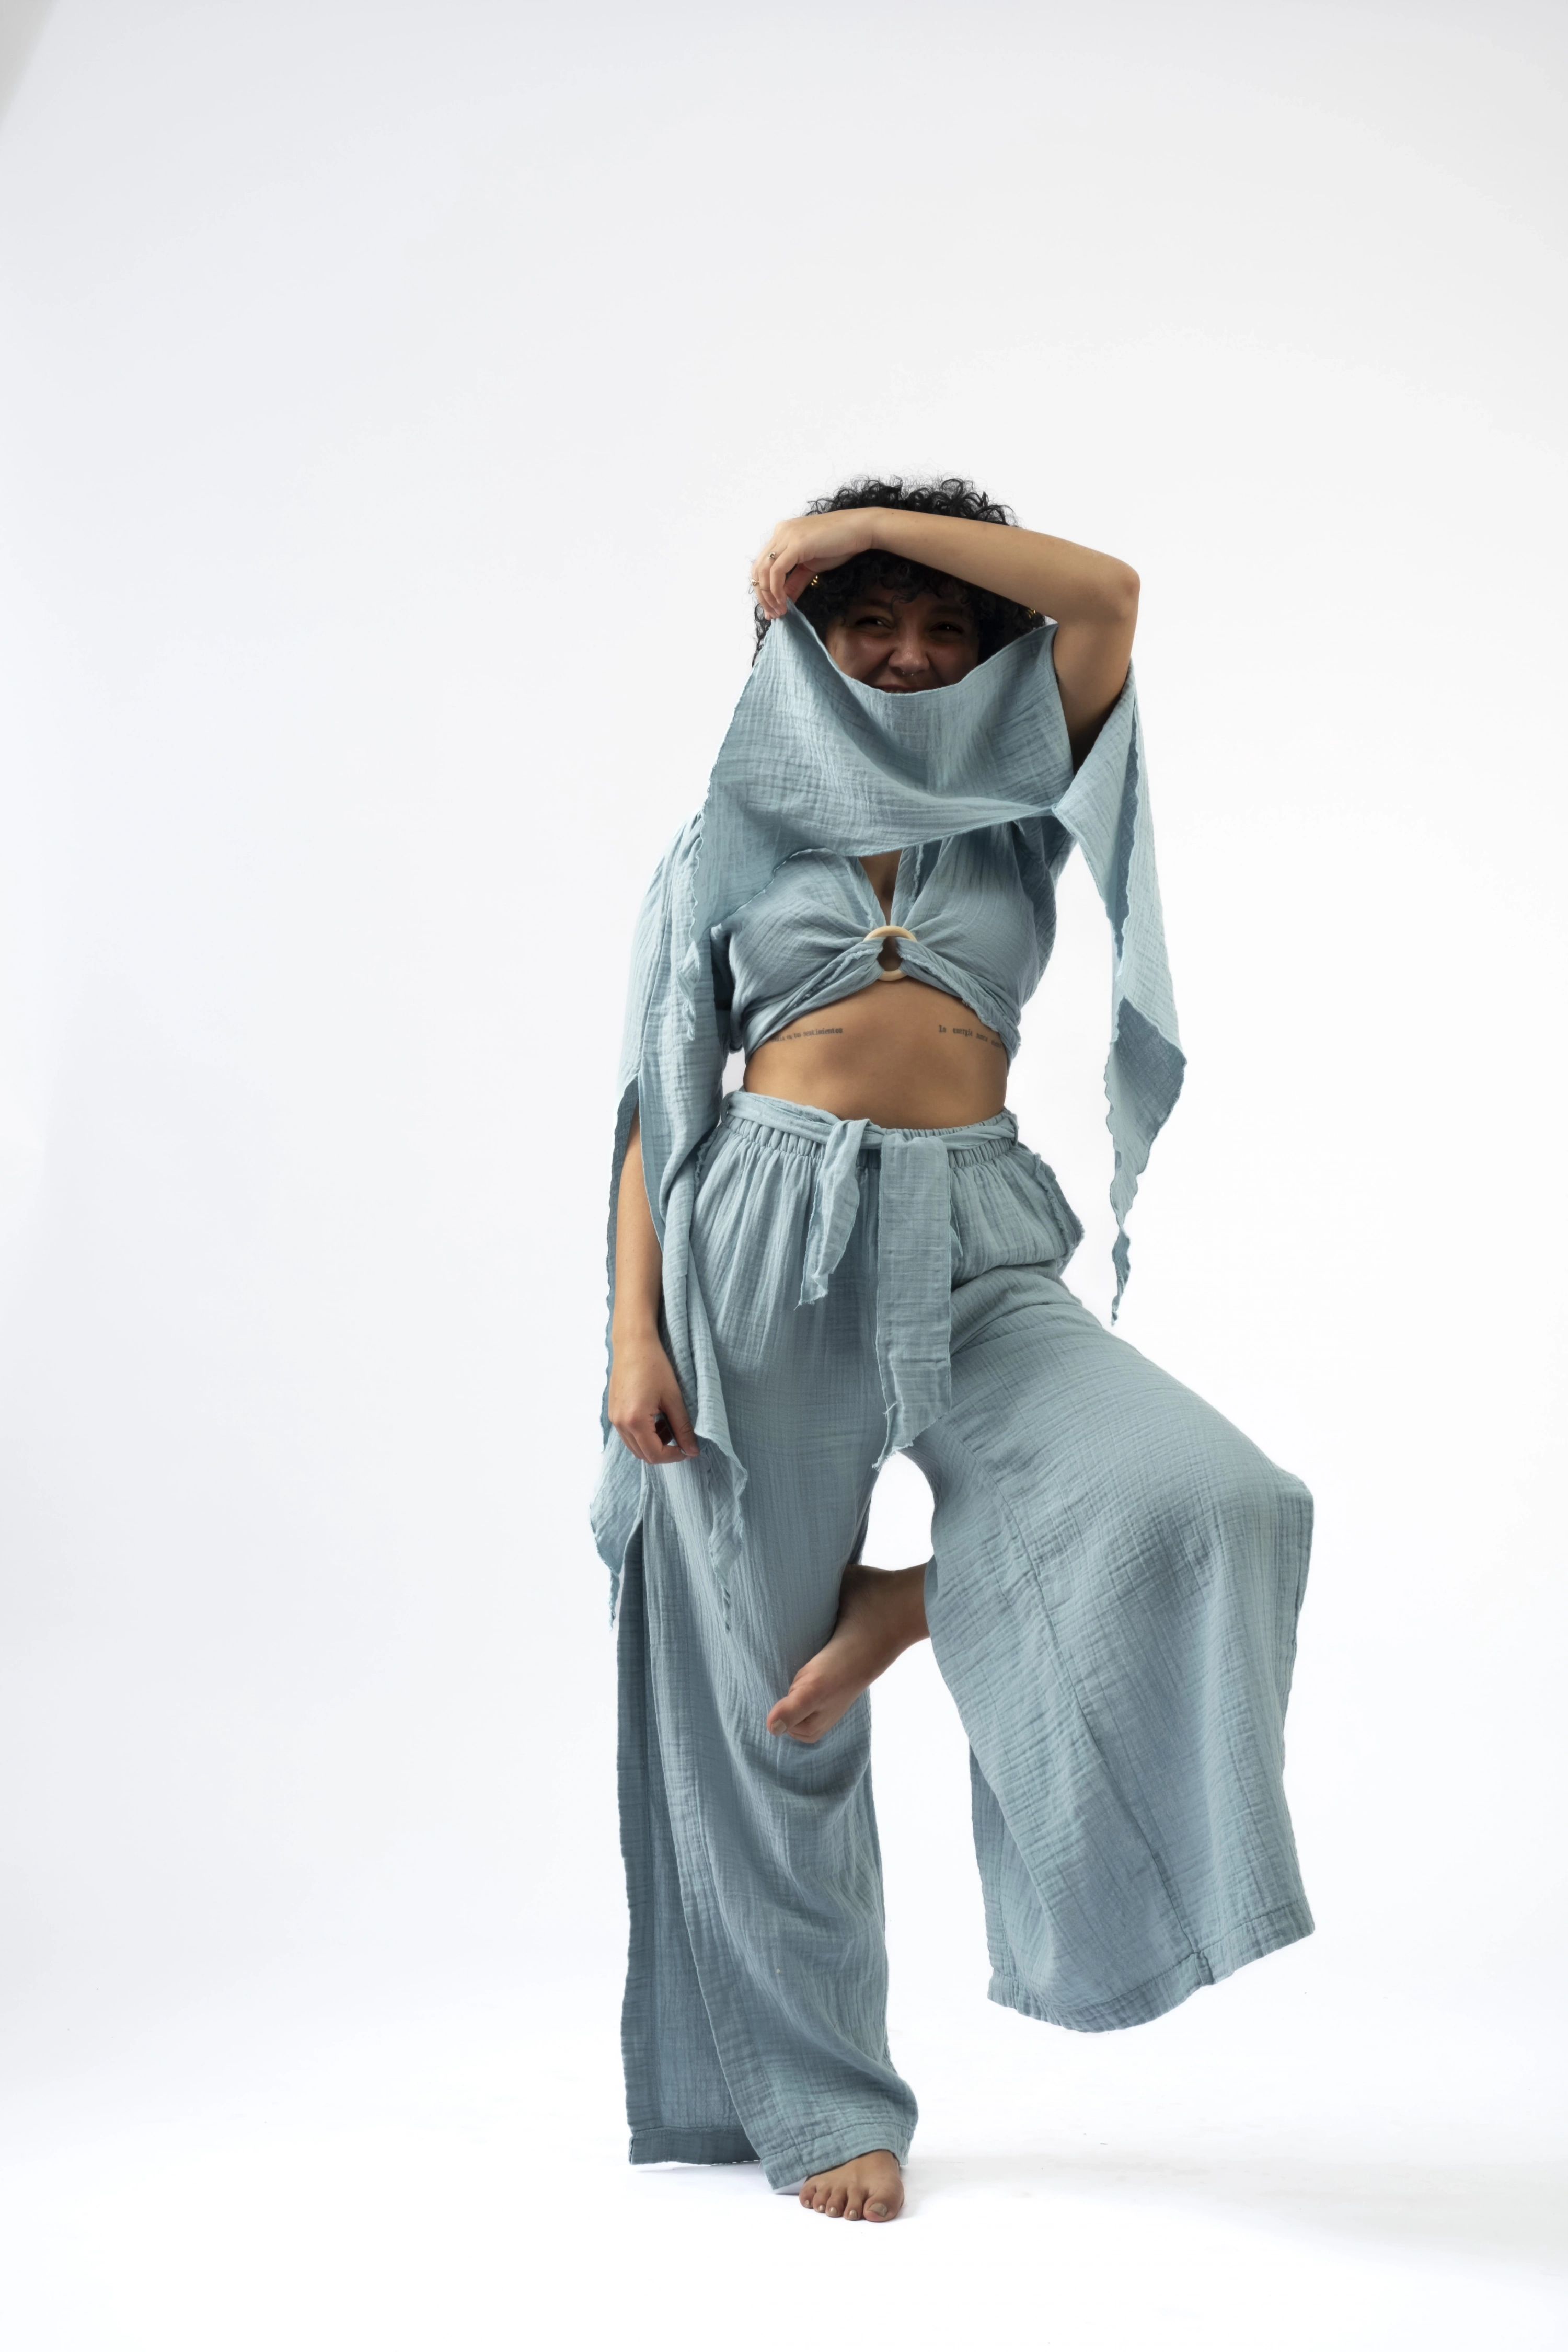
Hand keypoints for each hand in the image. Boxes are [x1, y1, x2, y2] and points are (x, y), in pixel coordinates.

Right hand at [608, 1331, 698, 1464]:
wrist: (633, 1344)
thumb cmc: (654, 1366)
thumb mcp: (673, 1398)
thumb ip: (683, 1427)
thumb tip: (693, 1450)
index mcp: (635, 1421)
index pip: (655, 1454)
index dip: (674, 1456)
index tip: (689, 1448)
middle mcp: (620, 1424)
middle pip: (643, 1455)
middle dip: (664, 1451)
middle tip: (681, 1437)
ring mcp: (614, 1418)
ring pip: (635, 1446)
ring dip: (653, 1443)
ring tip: (669, 1423)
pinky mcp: (613, 1412)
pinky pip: (628, 1434)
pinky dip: (644, 1434)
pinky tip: (656, 1417)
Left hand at [750, 509, 884, 619]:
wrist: (860, 529)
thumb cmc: (839, 544)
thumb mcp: (811, 567)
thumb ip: (795, 582)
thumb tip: (784, 601)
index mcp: (781, 535)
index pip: (761, 565)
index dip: (762, 590)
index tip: (772, 610)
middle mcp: (779, 532)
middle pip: (758, 569)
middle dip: (762, 596)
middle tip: (774, 615)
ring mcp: (786, 536)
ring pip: (763, 571)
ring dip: (768, 596)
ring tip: (779, 612)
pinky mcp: (795, 544)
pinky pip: (776, 571)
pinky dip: (776, 589)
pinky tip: (784, 602)